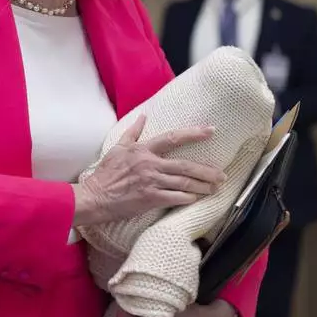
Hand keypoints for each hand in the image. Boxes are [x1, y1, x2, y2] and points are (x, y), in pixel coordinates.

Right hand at [72, 114, 224, 225]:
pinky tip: (196, 199)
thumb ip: (133, 132)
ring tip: (214, 188)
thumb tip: (143, 116)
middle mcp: (150, 164)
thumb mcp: (117, 148)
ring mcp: (151, 182)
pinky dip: (188, 199)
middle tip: (222, 175)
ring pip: (184, 183)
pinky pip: (176, 198)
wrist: (95, 197)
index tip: (211, 131)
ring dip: (202, 186)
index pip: (173, 138)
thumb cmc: (105, 174)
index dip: (193, 134)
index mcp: (143, 150)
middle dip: (207, 170)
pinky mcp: (150, 198)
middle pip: (185, 165)